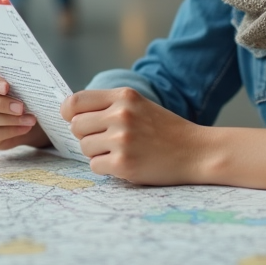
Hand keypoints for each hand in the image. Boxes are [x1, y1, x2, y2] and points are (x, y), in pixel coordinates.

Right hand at [0, 59, 50, 150]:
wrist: (19, 109)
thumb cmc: (14, 87)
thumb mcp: (14, 78)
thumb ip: (12, 75)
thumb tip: (26, 80)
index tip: (6, 87)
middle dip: (0, 103)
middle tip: (21, 107)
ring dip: (8, 119)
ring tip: (29, 119)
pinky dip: (9, 131)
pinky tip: (24, 127)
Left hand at [61, 88, 206, 184]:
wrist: (196, 152)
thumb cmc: (165, 130)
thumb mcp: (139, 105)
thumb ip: (109, 105)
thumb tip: (71, 113)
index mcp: (124, 96)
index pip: (76, 101)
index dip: (69, 113)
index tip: (73, 120)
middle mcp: (121, 114)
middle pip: (76, 126)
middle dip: (86, 135)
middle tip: (105, 140)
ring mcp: (122, 139)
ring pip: (84, 147)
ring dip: (97, 152)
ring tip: (120, 151)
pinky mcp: (123, 163)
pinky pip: (94, 166)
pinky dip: (105, 168)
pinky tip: (125, 163)